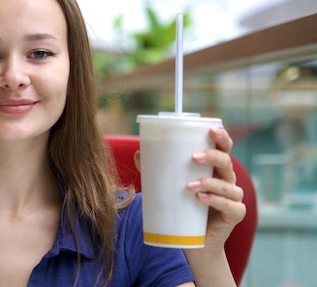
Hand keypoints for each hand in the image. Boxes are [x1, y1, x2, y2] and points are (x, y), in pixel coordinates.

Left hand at [133, 127, 245, 250]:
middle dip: (212, 156)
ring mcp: (234, 198)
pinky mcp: (235, 214)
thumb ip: (157, 171)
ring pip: (227, 185)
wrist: (194, 243)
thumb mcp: (170, 187)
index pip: (223, 148)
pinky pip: (230, 206)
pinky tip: (201, 199)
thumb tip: (138, 154)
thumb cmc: (183, 209)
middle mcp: (227, 180)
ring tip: (189, 186)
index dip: (222, 137)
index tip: (211, 130)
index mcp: (215, 169)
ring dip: (209, 182)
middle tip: (194, 157)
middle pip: (227, 162)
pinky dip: (216, 201)